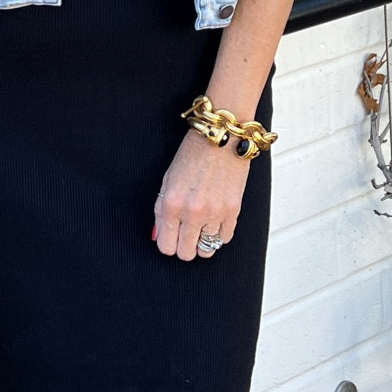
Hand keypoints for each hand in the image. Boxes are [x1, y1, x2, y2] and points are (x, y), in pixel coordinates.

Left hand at [154, 129, 250, 260]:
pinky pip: (224, 239)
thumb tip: (159, 236)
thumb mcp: (168, 181)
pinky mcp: (233, 211)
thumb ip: (161, 212)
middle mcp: (192, 212)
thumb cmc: (193, 155)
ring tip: (202, 226)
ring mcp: (214, 213)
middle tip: (186, 236)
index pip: (166, 246)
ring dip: (202, 241)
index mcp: (171, 204)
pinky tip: (215, 222)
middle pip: (186, 253)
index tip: (172, 238)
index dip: (168, 244)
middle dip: (184, 247)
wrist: (221, 138)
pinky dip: (219, 234)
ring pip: (206, 249)